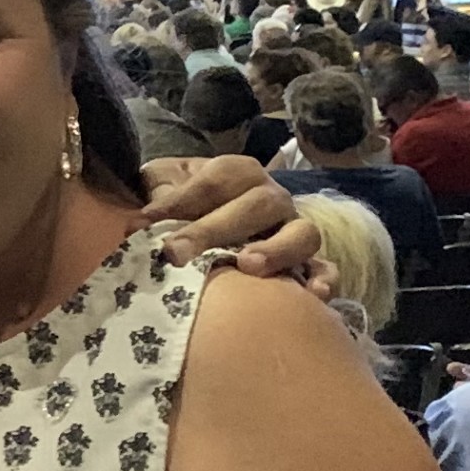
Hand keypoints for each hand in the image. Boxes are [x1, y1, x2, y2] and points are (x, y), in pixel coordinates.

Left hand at [137, 152, 325, 286]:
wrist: (211, 227)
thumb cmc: (185, 206)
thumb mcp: (166, 187)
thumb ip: (157, 193)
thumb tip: (143, 219)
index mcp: (239, 174)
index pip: (214, 180)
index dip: (179, 199)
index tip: (143, 223)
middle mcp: (272, 198)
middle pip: (256, 204)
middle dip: (214, 229)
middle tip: (176, 253)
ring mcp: (294, 230)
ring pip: (302, 233)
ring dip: (277, 248)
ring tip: (246, 266)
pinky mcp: (309, 263)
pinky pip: (326, 269)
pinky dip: (323, 280)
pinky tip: (312, 296)